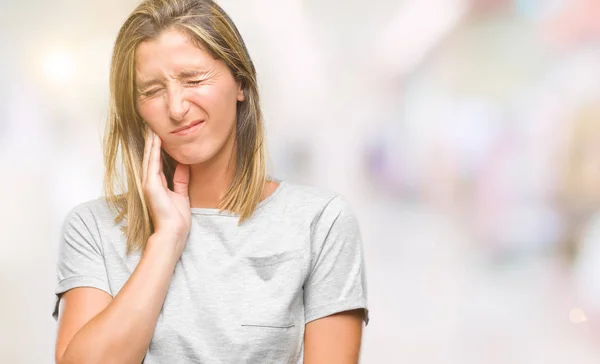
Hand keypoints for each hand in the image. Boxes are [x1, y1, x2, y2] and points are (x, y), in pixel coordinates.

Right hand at [142, 127, 190, 257]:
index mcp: (157, 183)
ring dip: (151, 142)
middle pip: (150, 156)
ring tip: (152, 127)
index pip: (156, 160)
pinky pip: (152, 164)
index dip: (157, 146)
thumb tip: (184, 164)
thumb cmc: (177, 217)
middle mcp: (150, 181)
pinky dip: (153, 152)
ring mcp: (149, 183)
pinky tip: (156, 140)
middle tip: (152, 124)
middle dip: (151, 140)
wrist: (174, 231)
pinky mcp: (150, 186)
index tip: (160, 132)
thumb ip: (181, 179)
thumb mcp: (181, 193)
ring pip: (150, 157)